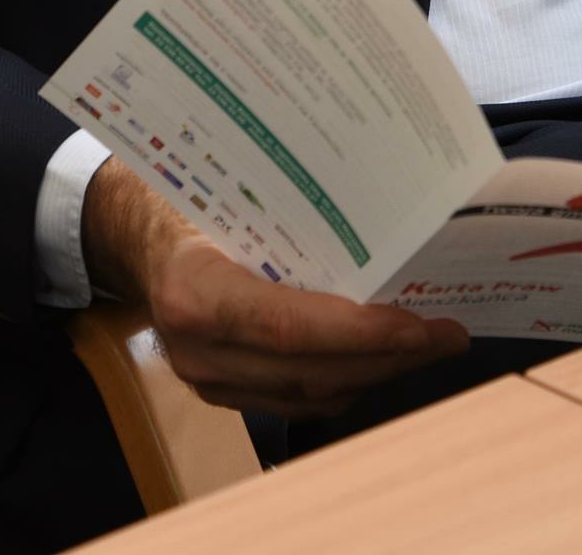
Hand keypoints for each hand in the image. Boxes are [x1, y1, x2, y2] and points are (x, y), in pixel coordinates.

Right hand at [83, 159, 467, 416]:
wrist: (132, 231)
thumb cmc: (186, 194)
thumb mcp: (228, 183)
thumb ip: (290, 206)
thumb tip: (384, 196)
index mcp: (194, 290)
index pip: (287, 326)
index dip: (358, 334)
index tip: (419, 326)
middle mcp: (196, 349)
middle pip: (308, 374)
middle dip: (388, 358)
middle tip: (448, 334)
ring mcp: (206, 379)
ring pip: (308, 396)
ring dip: (375, 374)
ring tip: (429, 344)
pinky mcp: (220, 391)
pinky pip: (294, 399)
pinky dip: (345, 380)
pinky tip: (382, 355)